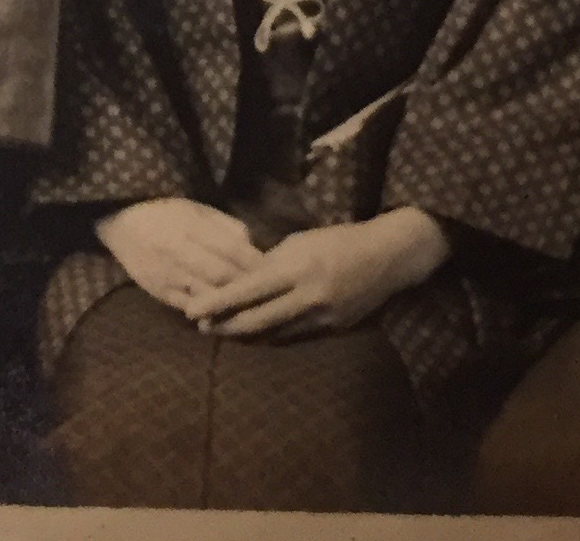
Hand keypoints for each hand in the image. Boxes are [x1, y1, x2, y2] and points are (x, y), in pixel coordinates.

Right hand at [95, 197, 263, 314]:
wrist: (121, 224)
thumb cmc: (165, 213)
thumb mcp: (197, 208)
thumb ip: (226, 226)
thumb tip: (252, 247)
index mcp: (191, 225)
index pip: (232, 248)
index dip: (256, 262)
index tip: (274, 269)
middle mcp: (180, 251)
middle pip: (223, 275)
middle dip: (249, 286)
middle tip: (270, 292)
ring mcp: (169, 274)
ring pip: (209, 295)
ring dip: (233, 304)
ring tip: (252, 306)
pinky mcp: (160, 292)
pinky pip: (191, 308)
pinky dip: (211, 314)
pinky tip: (225, 314)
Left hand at [185, 208, 450, 340]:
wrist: (387, 258)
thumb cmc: (338, 240)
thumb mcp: (300, 241)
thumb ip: (270, 263)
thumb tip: (240, 281)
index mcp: (297, 269)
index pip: (246, 291)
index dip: (216, 304)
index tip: (191, 311)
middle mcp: (307, 298)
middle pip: (255, 321)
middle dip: (224, 327)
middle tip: (200, 327)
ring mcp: (322, 318)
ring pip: (273, 335)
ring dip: (245, 336)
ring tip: (222, 332)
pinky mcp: (333, 331)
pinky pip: (293, 338)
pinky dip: (271, 337)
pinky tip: (255, 336)